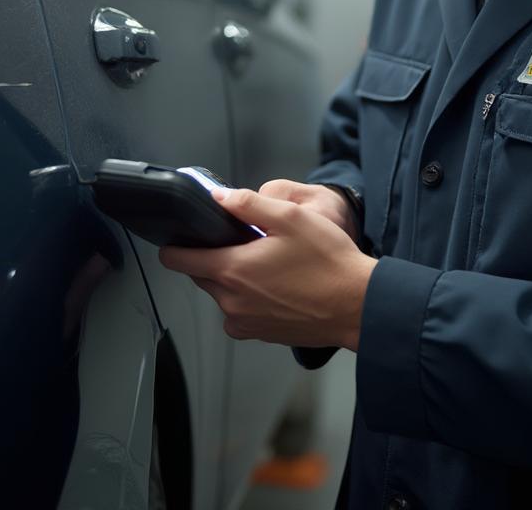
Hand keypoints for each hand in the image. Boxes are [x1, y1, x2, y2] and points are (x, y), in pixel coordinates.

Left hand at [159, 188, 375, 349]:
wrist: (357, 305)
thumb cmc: (327, 260)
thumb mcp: (289, 217)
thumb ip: (247, 204)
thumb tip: (217, 197)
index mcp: (232, 270)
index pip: (178, 260)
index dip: (175, 245)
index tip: (181, 236)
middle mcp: (231, 301)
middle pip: (201, 275)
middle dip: (213, 257)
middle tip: (244, 242)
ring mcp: (245, 322)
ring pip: (221, 294)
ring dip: (233, 278)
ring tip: (266, 263)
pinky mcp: (260, 334)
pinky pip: (240, 312)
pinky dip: (248, 297)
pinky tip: (275, 285)